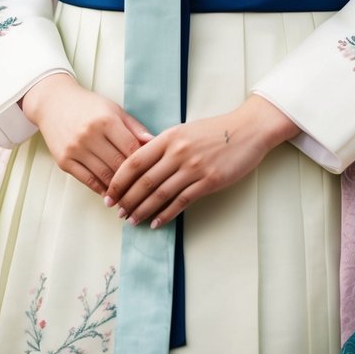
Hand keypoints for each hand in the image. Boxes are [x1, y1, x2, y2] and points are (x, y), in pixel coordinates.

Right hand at [22, 73, 152, 196]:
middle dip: (133, 179)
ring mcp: (75, 149)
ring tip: (130, 197)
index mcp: (106, 120)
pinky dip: (100, 189)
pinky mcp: (64, 160)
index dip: (144, 162)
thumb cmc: (88, 106)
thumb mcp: (113, 109)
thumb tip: (155, 142)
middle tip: (145, 191)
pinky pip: (87, 180)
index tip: (153, 172)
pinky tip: (110, 193)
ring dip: (118, 189)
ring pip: (103, 176)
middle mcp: (90, 135)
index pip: (131, 148)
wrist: (53, 103)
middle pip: (118, 165)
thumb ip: (134, 127)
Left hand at [104, 94, 299, 228]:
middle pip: (144, 181)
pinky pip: (181, 201)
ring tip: (132, 221)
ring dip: (143, 210)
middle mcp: (178, 152)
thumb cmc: (214, 130)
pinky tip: (156, 223)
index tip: (109, 194)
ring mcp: (193, 167)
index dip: (119, 180)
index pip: (135, 161)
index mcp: (169, 137)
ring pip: (160, 194)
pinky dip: (166, 214)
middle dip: (127, 199)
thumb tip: (142, 163)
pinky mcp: (208, 181)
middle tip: (117, 212)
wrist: (246, 130)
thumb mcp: (184, 130)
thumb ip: (164, 145)